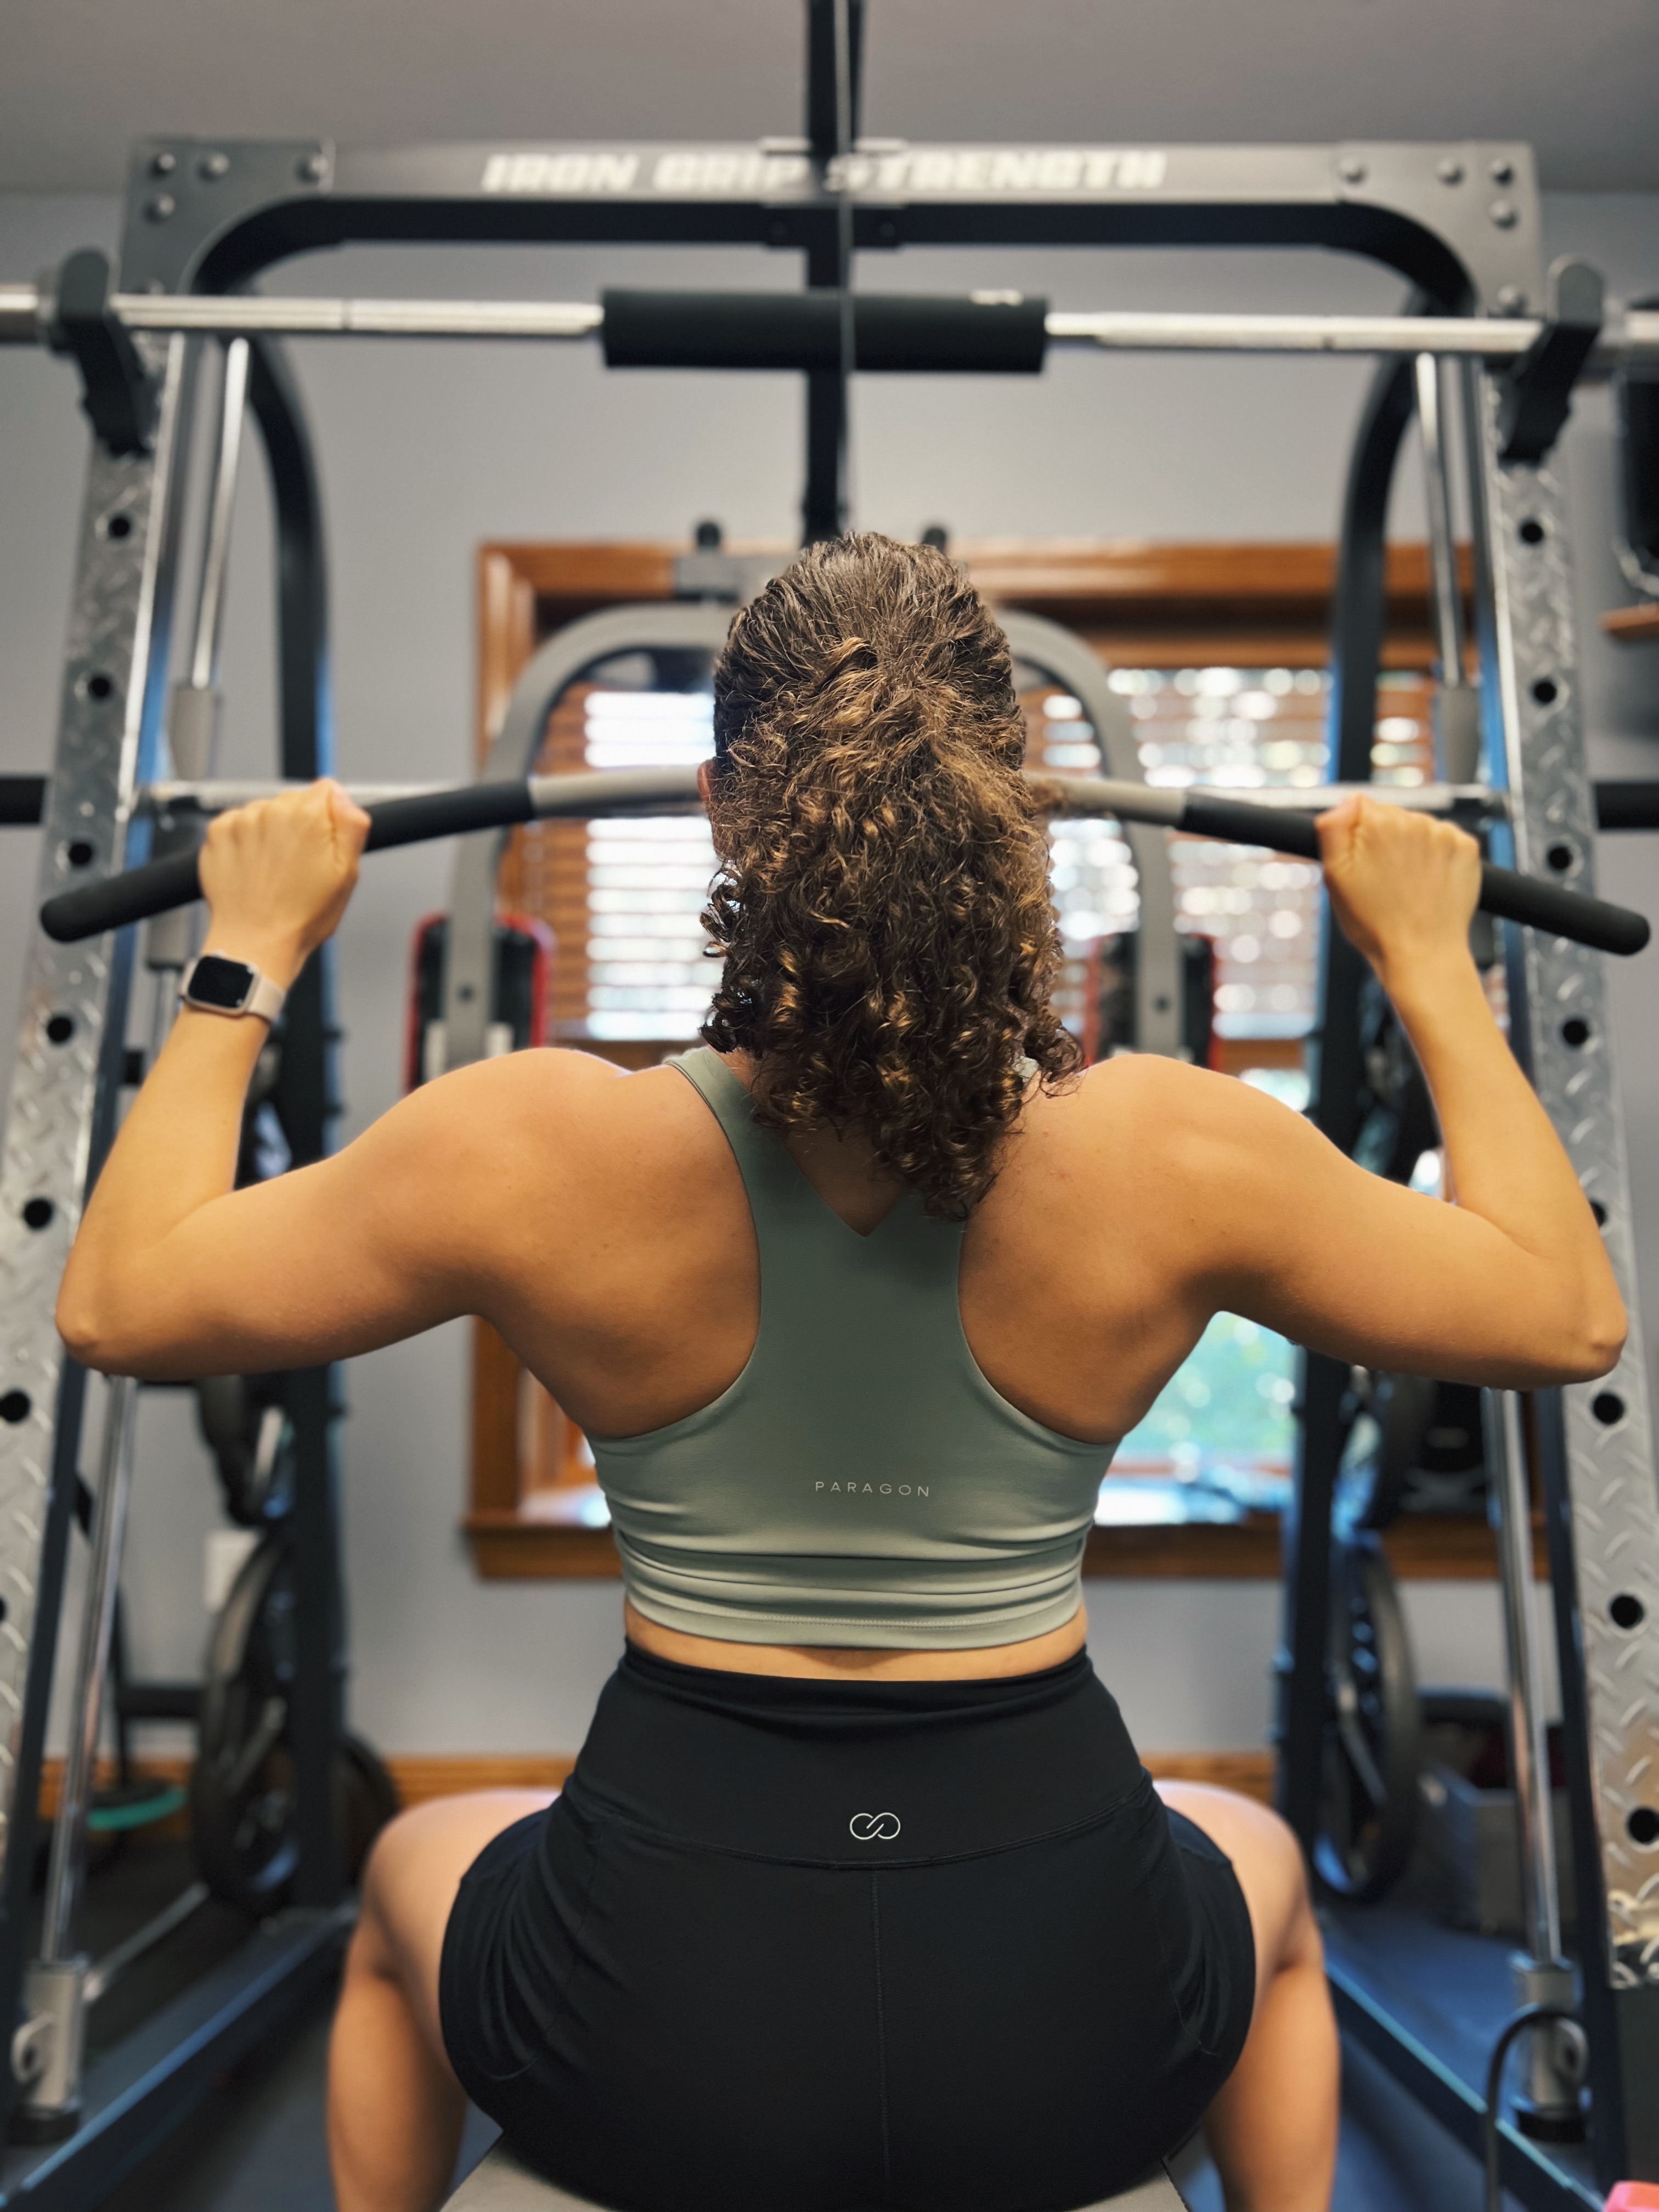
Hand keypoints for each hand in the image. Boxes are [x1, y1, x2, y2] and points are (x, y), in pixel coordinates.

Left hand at [198, 779, 369, 987]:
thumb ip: (352, 824)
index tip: (323, 843)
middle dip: (300, 825)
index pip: (326, 790)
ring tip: (274, 870)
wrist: (255, 943)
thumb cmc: (301, 917)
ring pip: (266, 812)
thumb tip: (342, 795)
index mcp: (308, 815)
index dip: (330, 818)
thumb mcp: (348, 874)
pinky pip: (239, 823)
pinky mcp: (217, 832)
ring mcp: (241, 820)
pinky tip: (254, 868)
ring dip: (271, 833)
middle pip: (294, 800)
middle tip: (299, 864)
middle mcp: (271, 810)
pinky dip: (245, 841)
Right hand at [1317, 793, 1481, 987]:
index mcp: (1379, 823)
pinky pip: (1446, 840)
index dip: (1356, 835)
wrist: (1422, 954)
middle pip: (1391, 816)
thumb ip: (1332, 830)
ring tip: (1407, 884)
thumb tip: (1344, 802)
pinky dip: (1437, 857)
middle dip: (1385, 841)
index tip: (1362, 861)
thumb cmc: (1375, 924)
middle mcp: (1415, 821)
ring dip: (1412, 848)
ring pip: (1418, 828)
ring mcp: (1445, 834)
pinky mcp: (1467, 848)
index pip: (1360, 807)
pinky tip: (1428, 882)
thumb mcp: (1335, 877)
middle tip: (1383, 879)